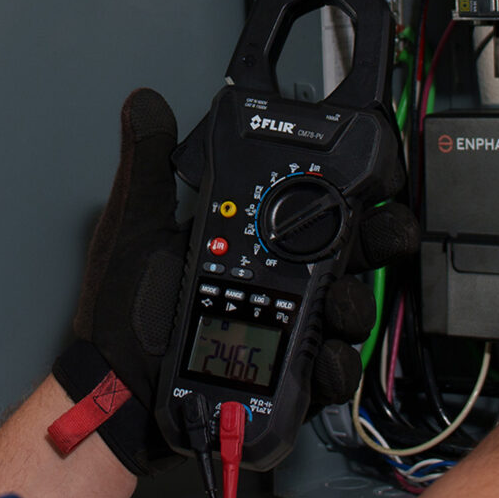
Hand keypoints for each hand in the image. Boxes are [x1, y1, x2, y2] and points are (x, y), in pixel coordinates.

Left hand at [52, 89, 418, 473]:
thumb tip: (143, 101)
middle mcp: (272, 284)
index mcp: (245, 242)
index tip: (372, 178)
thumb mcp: (135, 229)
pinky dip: (336, 366)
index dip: (350, 190)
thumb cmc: (120, 317)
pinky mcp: (285, 380)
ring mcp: (284, 333)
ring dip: (355, 303)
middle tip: (383, 234)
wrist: (115, 396)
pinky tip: (327, 356)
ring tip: (340, 301)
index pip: (311, 207)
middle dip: (379, 240)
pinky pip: (328, 373)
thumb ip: (147, 165)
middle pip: (348, 256)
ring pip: (346, 311)